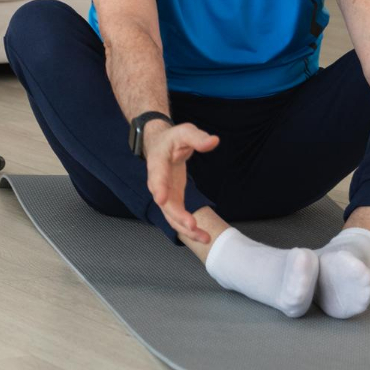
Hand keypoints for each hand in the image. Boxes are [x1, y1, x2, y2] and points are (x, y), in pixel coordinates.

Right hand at [144, 121, 218, 243]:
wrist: (160, 145)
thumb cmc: (171, 138)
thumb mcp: (185, 131)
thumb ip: (197, 137)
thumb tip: (213, 141)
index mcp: (157, 163)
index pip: (156, 176)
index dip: (158, 188)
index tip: (161, 199)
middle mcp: (158, 182)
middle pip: (164, 203)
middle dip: (177, 215)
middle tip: (191, 225)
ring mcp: (165, 193)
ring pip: (171, 215)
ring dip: (186, 229)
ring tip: (204, 238)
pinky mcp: (173, 199)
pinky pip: (178, 217)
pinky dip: (189, 228)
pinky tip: (203, 235)